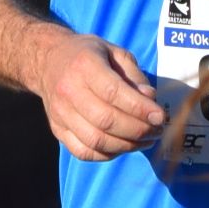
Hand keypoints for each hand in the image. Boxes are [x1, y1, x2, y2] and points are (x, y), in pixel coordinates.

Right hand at [33, 32, 165, 160]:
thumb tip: (149, 99)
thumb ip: (134, 75)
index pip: (114, 92)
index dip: (140, 108)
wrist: (48, 61)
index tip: (160, 117)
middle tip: (157, 131)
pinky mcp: (57, 129)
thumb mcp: (115, 52)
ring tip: (145, 140)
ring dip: (127, 146)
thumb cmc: (87, 55)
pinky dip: (108, 154)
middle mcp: (69, 90)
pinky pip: (84, 152)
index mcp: (85, 65)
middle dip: (138, 130)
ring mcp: (60, 113)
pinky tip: (123, 146)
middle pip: (106, 120)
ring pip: (96, 140)